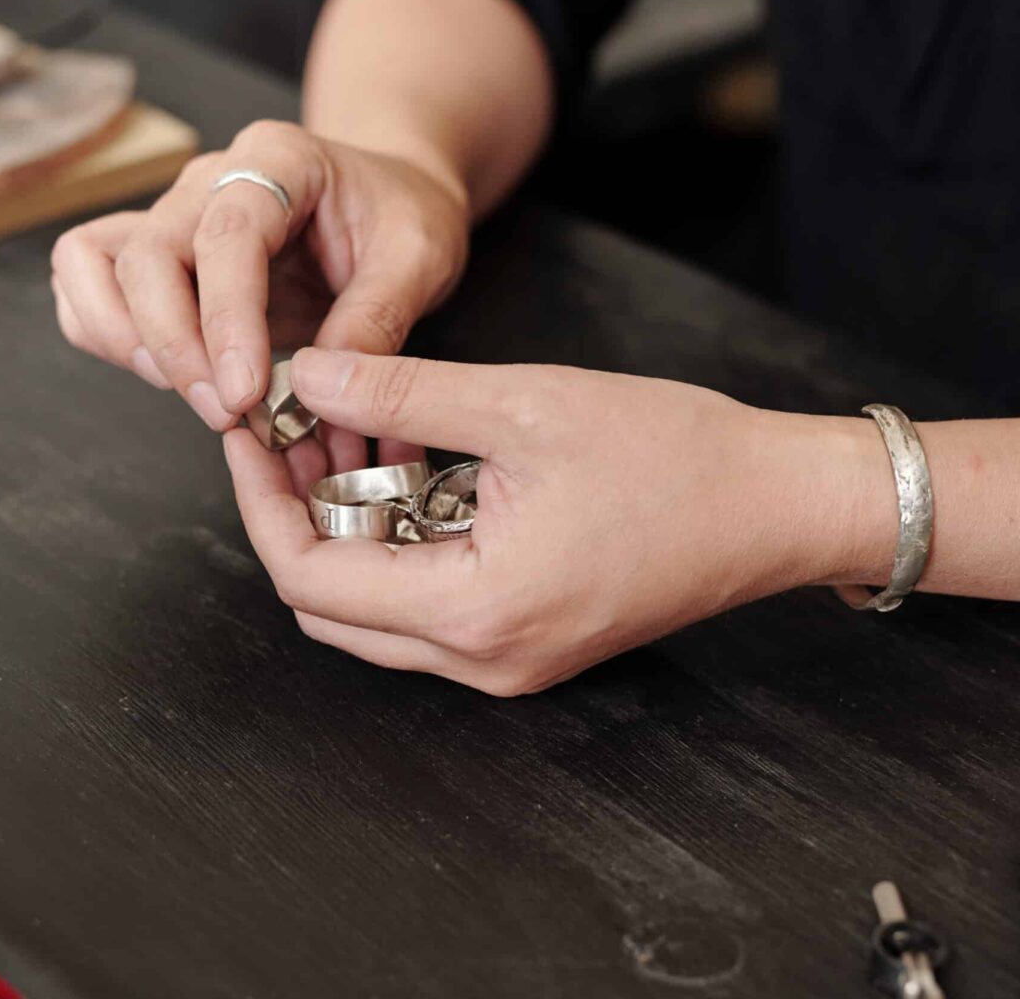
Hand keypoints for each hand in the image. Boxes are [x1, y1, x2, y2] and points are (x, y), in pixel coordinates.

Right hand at [50, 120, 469, 442]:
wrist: (386, 200)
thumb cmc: (400, 218)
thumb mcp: (421, 257)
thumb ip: (376, 319)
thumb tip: (316, 391)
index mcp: (277, 160)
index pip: (226, 235)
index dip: (226, 320)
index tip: (245, 394)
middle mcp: (208, 180)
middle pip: (145, 254)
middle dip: (174, 346)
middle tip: (225, 412)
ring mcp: (171, 215)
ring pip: (90, 262)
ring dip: (124, 340)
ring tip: (190, 393)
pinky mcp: (155, 256)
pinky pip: (88, 284)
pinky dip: (107, 335)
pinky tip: (168, 375)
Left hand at [224, 349, 889, 694]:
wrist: (782, 505)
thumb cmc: (678, 456)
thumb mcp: (526, 403)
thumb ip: (404, 390)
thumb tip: (308, 373)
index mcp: (473, 610)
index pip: (310, 578)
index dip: (261, 501)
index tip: (250, 431)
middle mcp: (480, 658)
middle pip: (330, 603)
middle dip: (296, 510)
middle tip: (291, 428)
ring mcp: (504, 658)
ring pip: (374, 605)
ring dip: (348, 521)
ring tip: (347, 428)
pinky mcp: (524, 639)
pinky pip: (426, 600)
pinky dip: (400, 536)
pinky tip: (407, 457)